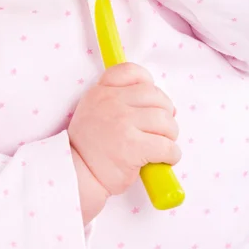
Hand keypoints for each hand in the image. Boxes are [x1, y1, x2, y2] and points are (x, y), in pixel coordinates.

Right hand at [68, 63, 180, 196]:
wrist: (76, 176)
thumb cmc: (90, 149)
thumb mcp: (92, 112)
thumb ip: (116, 101)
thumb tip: (158, 105)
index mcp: (101, 92)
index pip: (130, 72)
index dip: (148, 82)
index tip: (152, 100)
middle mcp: (111, 102)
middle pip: (156, 96)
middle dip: (166, 113)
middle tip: (163, 128)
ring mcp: (122, 123)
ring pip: (165, 120)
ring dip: (170, 134)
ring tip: (163, 144)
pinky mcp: (132, 146)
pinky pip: (166, 145)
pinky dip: (172, 154)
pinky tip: (164, 159)